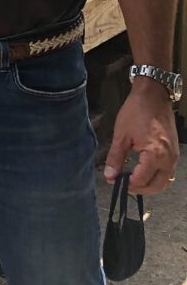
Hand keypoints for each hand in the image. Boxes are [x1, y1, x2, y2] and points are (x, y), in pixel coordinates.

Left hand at [104, 79, 180, 194]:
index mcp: (155, 154)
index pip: (142, 179)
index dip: (127, 184)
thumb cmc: (136, 113)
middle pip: (158, 185)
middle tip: (124, 186)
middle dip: (141, 189)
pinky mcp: (175, 151)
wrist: (153, 96)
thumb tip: (110, 176)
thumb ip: (115, 158)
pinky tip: (143, 171)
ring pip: (165, 180)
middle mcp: (168, 158)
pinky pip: (168, 171)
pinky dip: (157, 176)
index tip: (114, 182)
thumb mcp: (121, 135)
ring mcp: (174, 155)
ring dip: (150, 184)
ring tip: (132, 180)